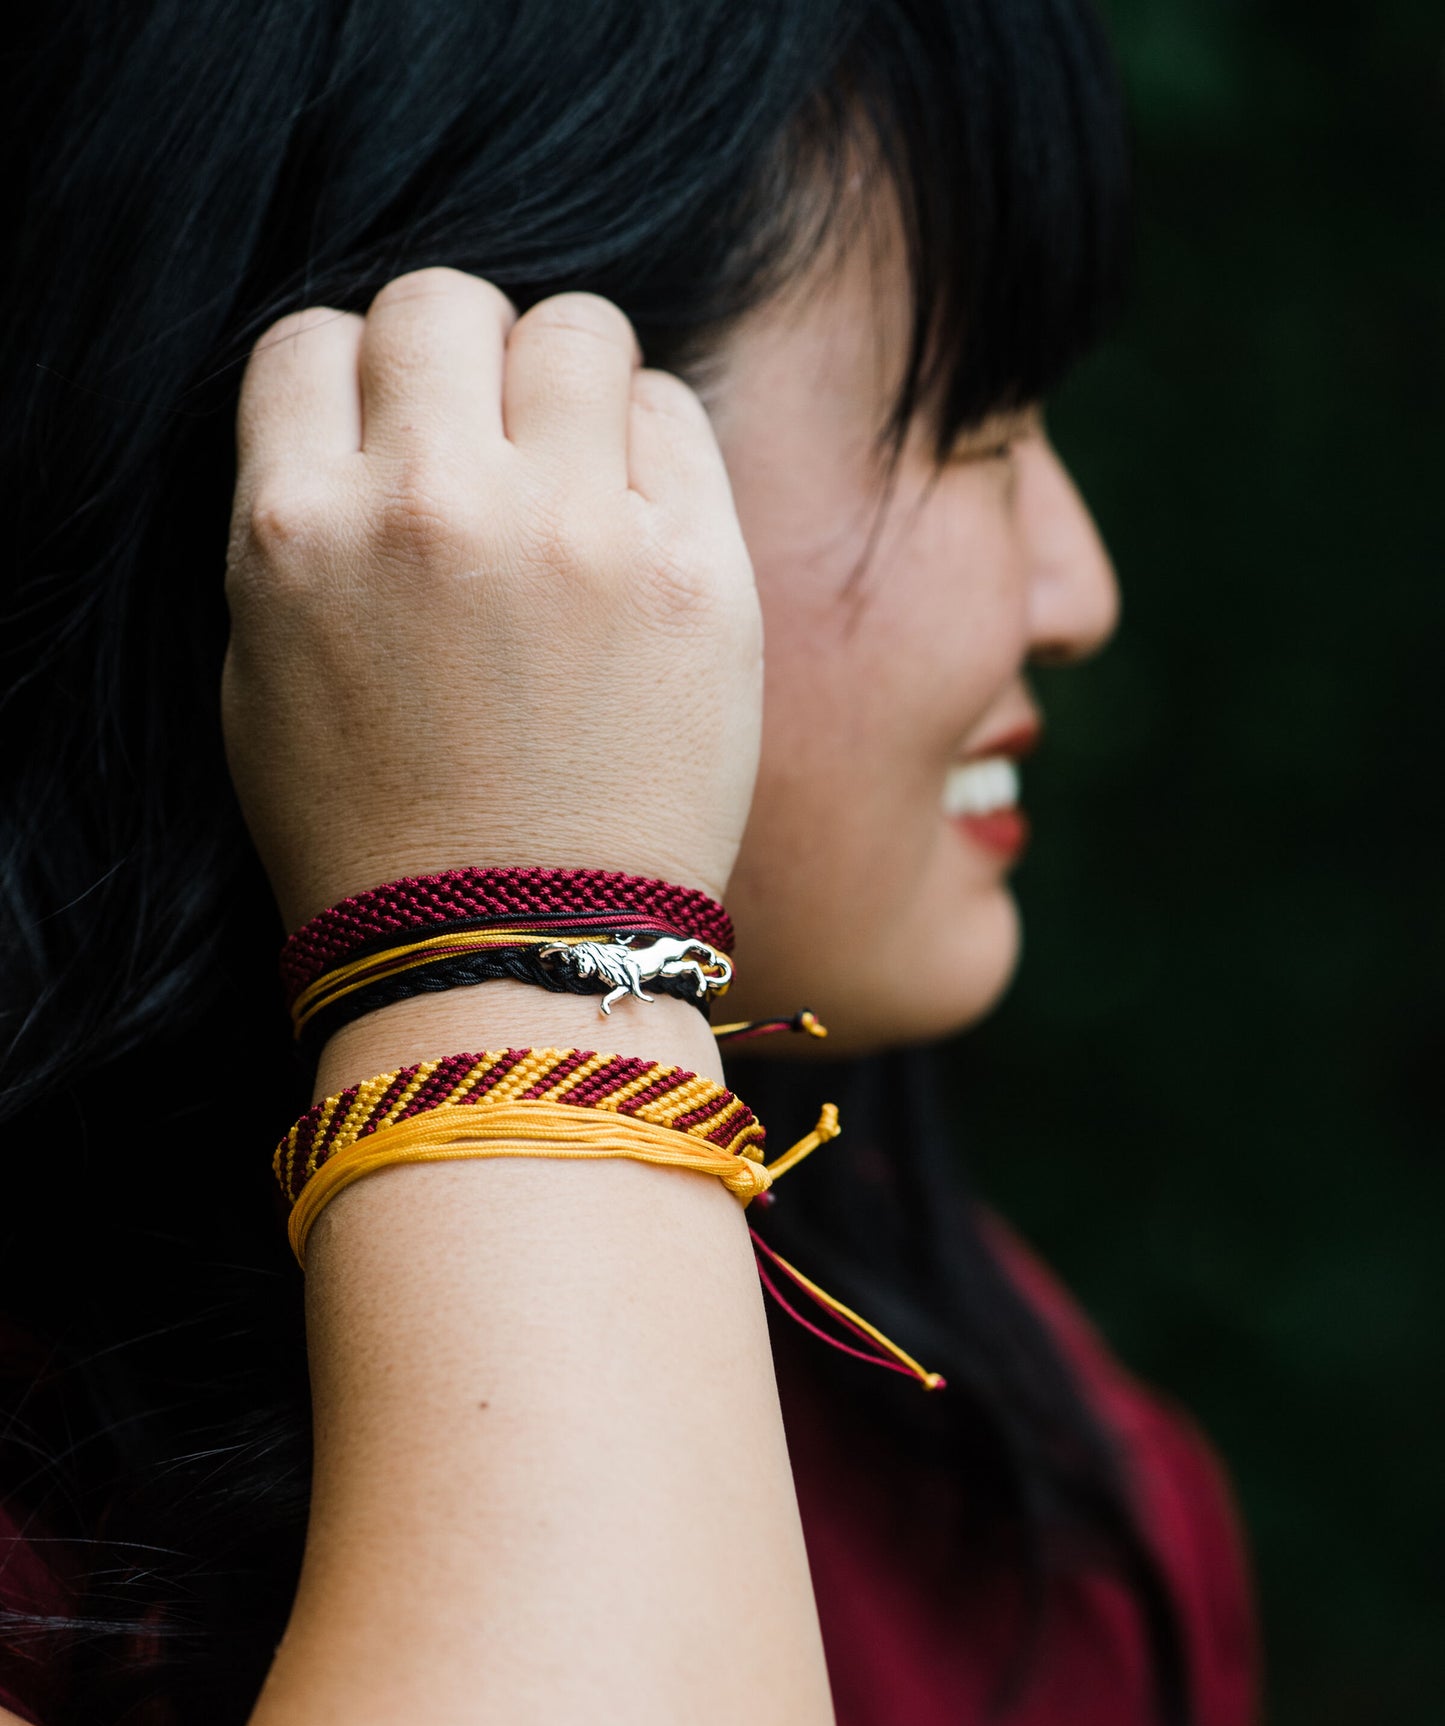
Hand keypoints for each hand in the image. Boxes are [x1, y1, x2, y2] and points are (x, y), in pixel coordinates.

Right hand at [222, 269, 761, 929]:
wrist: (512, 957)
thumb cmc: (377, 836)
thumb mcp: (263, 676)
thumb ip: (298, 525)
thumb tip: (362, 422)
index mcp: (297, 529)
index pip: (313, 340)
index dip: (356, 381)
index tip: (393, 441)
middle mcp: (431, 504)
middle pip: (443, 303)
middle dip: (462, 361)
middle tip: (491, 452)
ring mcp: (573, 529)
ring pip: (574, 326)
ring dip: (569, 382)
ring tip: (575, 480)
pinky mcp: (694, 567)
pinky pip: (672, 409)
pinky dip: (652, 446)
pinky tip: (636, 528)